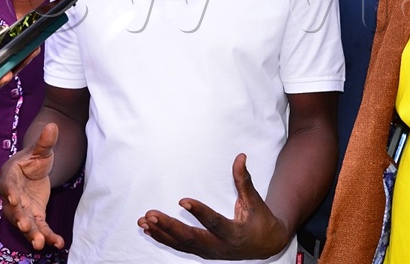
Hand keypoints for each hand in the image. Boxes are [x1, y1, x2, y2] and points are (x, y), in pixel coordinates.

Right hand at [0, 122, 64, 249]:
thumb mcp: (41, 149)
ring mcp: (22, 209)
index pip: (7, 185)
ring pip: (24, 223)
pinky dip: (48, 236)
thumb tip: (52, 125)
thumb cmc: (34, 158)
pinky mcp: (34, 216)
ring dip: (31, 234)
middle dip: (19, 219)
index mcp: (9, 177)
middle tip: (26, 227)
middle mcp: (12, 196)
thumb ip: (45, 141)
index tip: (14, 199)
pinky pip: (40, 228)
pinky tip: (58, 243)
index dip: (10, 192)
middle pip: (13, 210)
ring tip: (39, 244)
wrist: (36, 169)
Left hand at [137, 153, 291, 259]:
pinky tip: (148, 229)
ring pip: (181, 244)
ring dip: (161, 232)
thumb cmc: (260, 221)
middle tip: (151, 214)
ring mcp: (208, 252)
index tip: (182, 199)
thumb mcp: (254, 202)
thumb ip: (244, 180)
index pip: (214, 223)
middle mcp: (219, 247)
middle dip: (169, 226)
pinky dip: (163, 238)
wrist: (265, 246)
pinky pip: (179, 246)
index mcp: (234, 234)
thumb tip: (240, 156)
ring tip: (144, 220)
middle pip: (190, 238)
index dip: (199, 212)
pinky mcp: (202, 252)